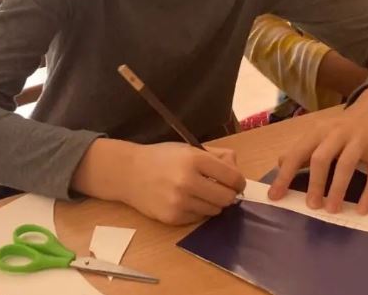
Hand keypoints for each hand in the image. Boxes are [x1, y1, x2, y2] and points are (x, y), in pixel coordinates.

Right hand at [122, 143, 244, 224]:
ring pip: (215, 210)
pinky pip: (198, 218)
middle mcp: (188, 182)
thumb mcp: (188, 148)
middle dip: (228, 194)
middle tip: (221, 190)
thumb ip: (216, 156)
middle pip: (227, 198)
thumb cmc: (161, 157)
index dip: (239, 181)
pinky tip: (186, 200)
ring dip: (213, 203)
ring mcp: (180, 202)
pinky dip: (198, 210)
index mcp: (195, 160)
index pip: (232, 177)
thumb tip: (236, 168)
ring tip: (201, 193)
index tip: (237, 183)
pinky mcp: (173, 217)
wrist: (128, 173)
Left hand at [269, 85, 367, 213]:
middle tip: (311, 206)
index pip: (297, 153)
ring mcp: (360, 141)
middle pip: (321, 158)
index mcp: (319, 131)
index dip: (285, 176)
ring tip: (332, 210)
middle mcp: (337, 134)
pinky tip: (362, 209)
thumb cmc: (345, 126)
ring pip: (346, 165)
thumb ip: (304, 148)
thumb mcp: (322, 132)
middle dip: (315, 183)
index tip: (275, 196)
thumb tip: (281, 165)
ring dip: (337, 189)